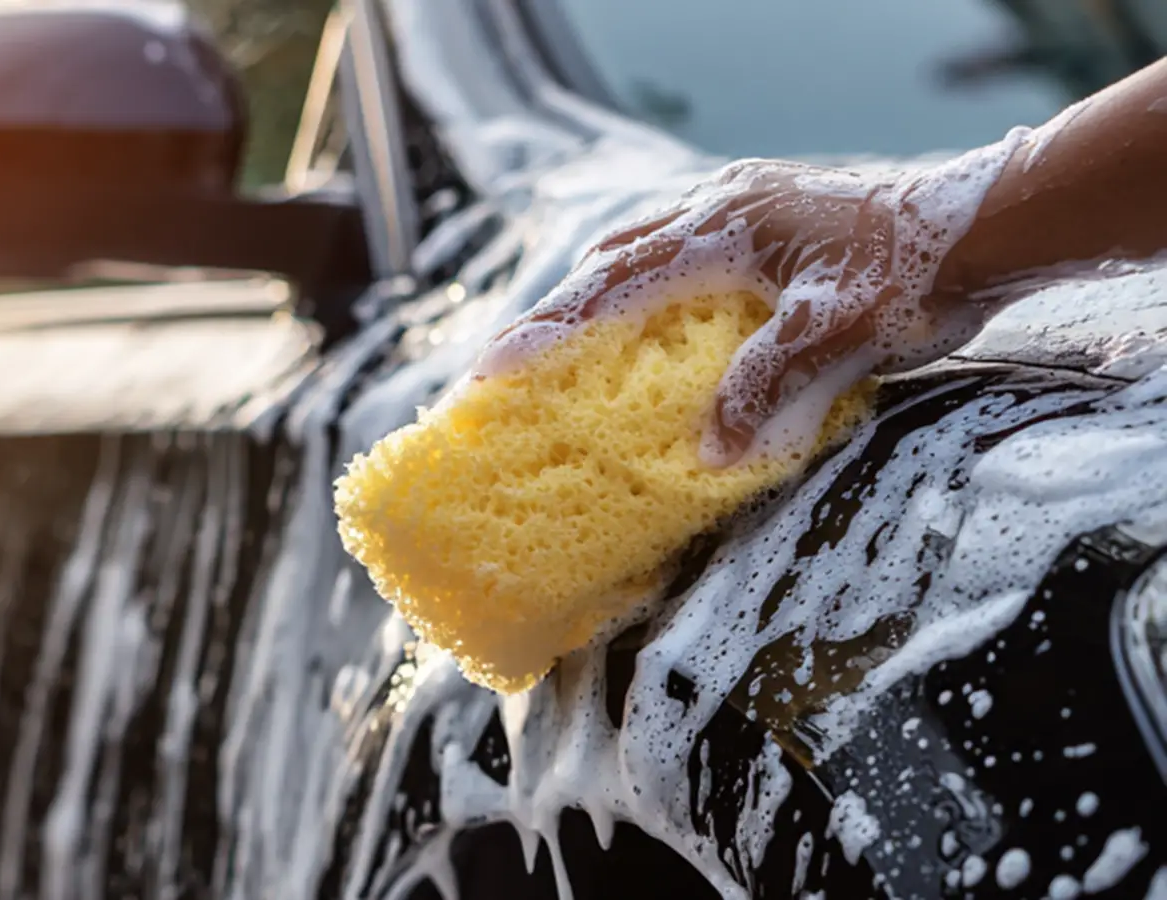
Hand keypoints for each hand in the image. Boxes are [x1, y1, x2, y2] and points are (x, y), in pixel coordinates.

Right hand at [483, 149, 1017, 466]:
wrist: (989, 226)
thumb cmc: (916, 277)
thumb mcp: (837, 337)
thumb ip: (765, 385)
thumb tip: (709, 449)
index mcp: (722, 230)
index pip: (612, 284)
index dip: (550, 327)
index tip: (494, 365)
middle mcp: (722, 208)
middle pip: (614, 257)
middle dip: (560, 306)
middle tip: (514, 355)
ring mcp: (746, 205)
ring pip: (646, 242)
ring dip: (602, 287)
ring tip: (566, 334)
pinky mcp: (771, 215)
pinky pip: (685, 243)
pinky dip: (651, 276)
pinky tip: (655, 310)